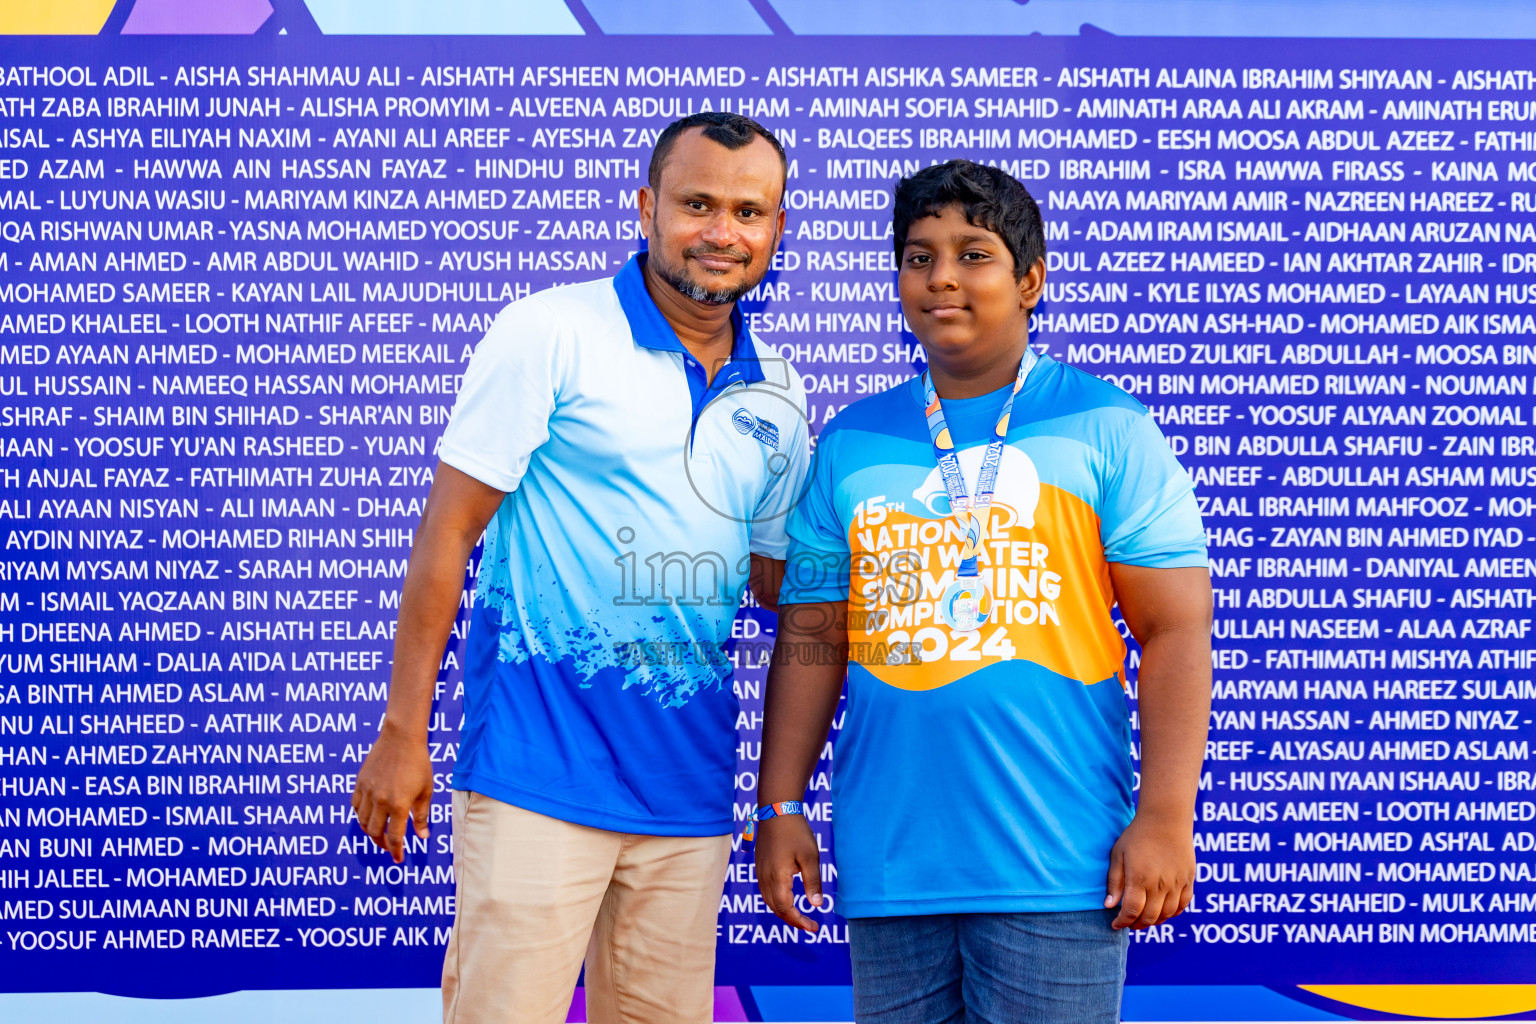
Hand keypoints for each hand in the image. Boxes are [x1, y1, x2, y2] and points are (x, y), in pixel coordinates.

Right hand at [351, 720, 433, 863]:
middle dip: (381, 843)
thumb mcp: (425, 791)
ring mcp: (368, 792)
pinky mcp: (360, 783)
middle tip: (389, 845)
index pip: (394, 837)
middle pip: (374, 832)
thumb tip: (422, 837)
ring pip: (362, 822)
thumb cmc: (418, 764)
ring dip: (369, 831)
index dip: (395, 851)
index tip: (398, 858)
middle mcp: (380, 801)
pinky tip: (369, 816)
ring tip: (378, 832)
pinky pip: (355, 806)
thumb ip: (422, 816)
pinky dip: (360, 815)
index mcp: (399, 805)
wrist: (401, 739)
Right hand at [754, 813, 822, 932]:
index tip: (815, 928)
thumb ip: (813, 882)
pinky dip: (777, 902)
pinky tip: (788, 899)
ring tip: (801, 916)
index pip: (786, 909)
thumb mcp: (810, 857)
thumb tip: (817, 905)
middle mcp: (765, 879)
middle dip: (793, 920)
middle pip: (776, 909)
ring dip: (784, 912)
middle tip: (810, 925)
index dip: (800, 922)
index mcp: (778, 878)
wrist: (776, 811)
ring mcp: (760, 873)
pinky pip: (766, 892)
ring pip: (769, 902)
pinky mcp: (760, 867)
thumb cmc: (796, 832)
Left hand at [1105, 813, 1194, 929]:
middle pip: (1150, 918)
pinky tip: (1163, 911)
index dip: (1122, 922)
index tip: (1115, 924)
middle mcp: (1160, 885)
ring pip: (1167, 914)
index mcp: (1140, 879)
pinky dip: (1173, 913)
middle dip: (1137, 925)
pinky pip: (1183, 905)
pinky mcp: (1188, 880)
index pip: (1131, 912)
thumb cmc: (1137, 835)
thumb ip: (1114, 881)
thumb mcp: (1118, 854)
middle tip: (1129, 923)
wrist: (1166, 819)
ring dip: (1154, 921)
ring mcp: (1176, 883)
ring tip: (1144, 918)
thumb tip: (1109, 906)